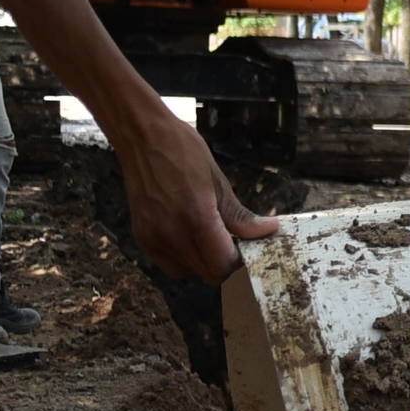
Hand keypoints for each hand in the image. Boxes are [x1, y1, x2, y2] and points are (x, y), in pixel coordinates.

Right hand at [113, 105, 279, 280]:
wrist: (142, 136)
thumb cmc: (182, 152)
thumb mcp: (218, 181)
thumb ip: (240, 216)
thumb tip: (268, 230)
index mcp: (196, 218)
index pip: (224, 265)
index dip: (240, 262)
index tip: (248, 249)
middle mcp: (171, 234)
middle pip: (207, 274)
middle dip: (224, 264)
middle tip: (233, 242)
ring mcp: (153, 237)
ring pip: (187, 273)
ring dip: (203, 263)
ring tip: (210, 236)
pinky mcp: (141, 236)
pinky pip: (168, 263)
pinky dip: (182, 257)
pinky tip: (189, 234)